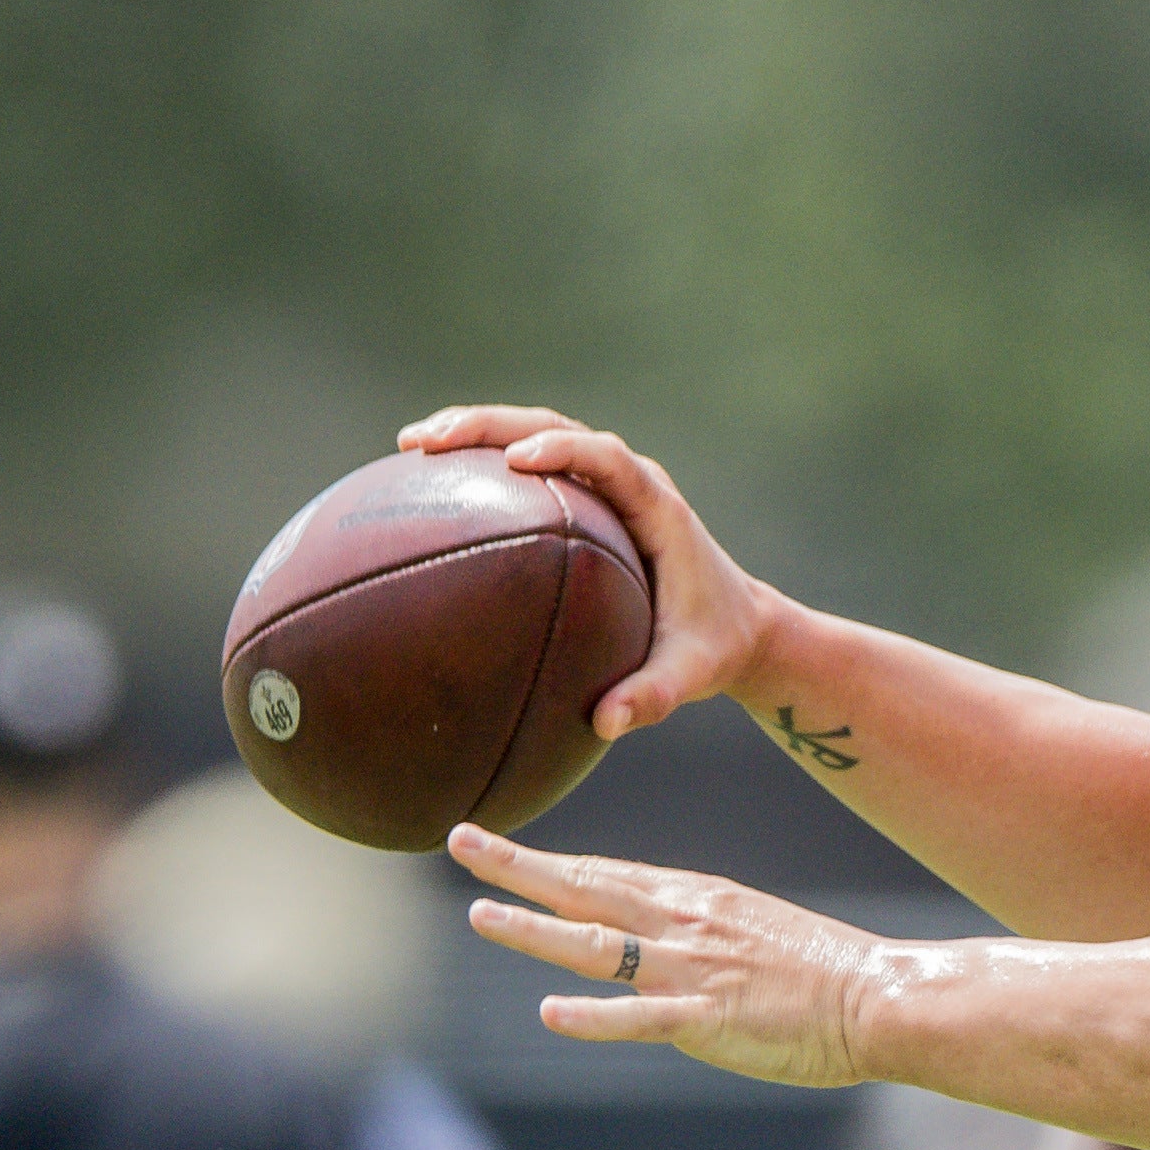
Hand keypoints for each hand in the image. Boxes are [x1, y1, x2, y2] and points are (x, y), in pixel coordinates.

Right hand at [398, 405, 775, 737]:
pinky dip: (483, 466)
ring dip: (477, 432)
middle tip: (423, 441)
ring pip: (537, 434)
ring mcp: (608, 485)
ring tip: (409, 445)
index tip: (516, 459)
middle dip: (491, 426)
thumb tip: (606, 723)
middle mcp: (631, 483)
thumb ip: (654, 696)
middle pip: (557, 428)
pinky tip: (429, 484)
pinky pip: (532, 470)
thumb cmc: (714, 646)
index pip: (609, 459)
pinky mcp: (589, 498)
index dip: (565, 449)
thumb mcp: (691, 674)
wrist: (740, 626)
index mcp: (658, 509)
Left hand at [453, 824, 886, 1089]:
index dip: (545, 861)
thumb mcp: (752, 930)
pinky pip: (640, 1017)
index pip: (606, 875)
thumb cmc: (822, 972)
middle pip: (588, 891)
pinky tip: (549, 1010)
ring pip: (599, 945)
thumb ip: (697, 933)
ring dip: (535, 930)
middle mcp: (686, 924)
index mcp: (697, 901)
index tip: (494, 845)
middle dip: (519, 868)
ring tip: (481, 916)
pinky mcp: (709, 1018)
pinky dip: (593, 1014)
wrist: (878, 996)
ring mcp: (694, 970)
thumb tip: (653, 942)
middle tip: (462, 843)